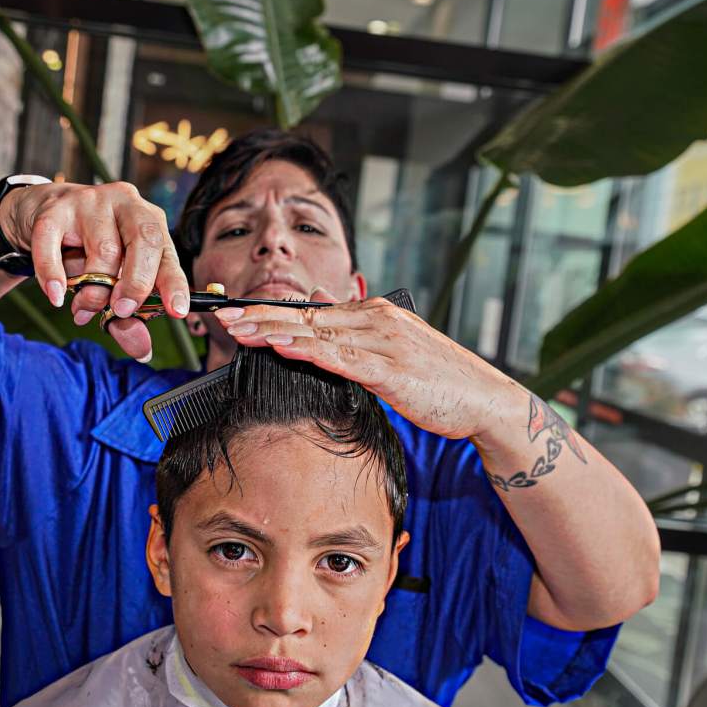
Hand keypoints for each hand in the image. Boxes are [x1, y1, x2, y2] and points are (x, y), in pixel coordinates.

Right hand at [0, 181, 188, 360]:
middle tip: (122, 310)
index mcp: (149, 222)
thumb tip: (141, 349)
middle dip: (137, 282)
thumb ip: (128, 316)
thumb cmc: (87, 248)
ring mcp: (90, 202)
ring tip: (84, 309)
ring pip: (102, 248)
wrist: (42, 213)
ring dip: (94, 289)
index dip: (174, 284)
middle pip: (144, 240)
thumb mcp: (113, 280)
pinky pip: (53, 244)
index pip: (168, 254)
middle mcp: (126, 206)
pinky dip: (53, 274)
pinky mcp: (55, 209)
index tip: (178, 311)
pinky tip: (56, 295)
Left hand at [213, 289, 501, 438]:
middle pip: (307, 316)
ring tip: (238, 330)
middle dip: (260, 317)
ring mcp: (384, 343)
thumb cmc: (439, 381)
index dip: (271, 312)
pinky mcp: (391, 370)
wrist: (485, 400)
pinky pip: (341, 358)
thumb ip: (355, 331)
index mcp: (375, 315)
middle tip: (221, 317)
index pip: (313, 311)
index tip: (236, 315)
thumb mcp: (393, 350)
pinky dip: (308, 350)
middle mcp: (377, 320)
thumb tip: (318, 306)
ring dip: (274, 330)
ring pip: (318, 333)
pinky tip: (281, 346)